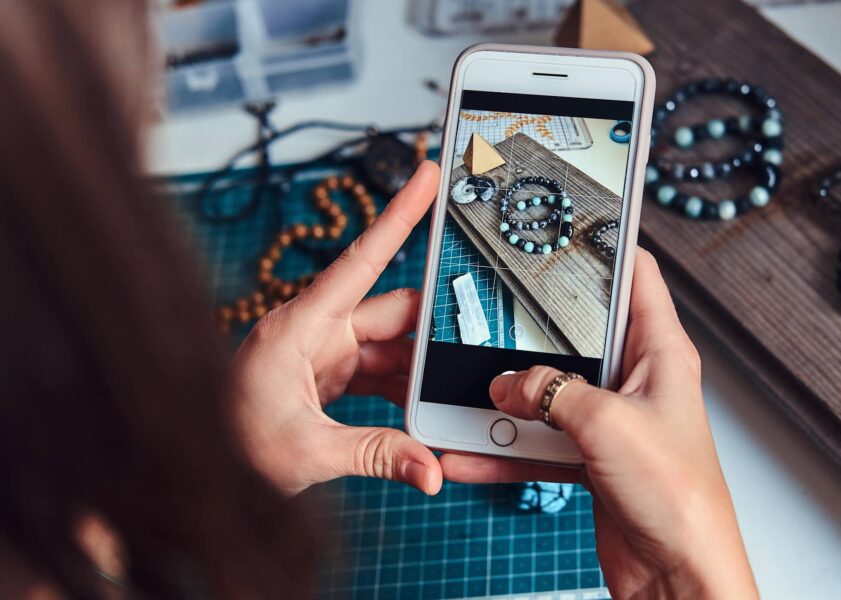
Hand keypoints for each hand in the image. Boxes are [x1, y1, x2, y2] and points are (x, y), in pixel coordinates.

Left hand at [232, 161, 442, 495]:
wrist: (194, 470)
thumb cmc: (228, 448)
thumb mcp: (308, 452)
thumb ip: (376, 454)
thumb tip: (430, 468)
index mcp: (300, 326)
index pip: (361, 261)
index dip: (398, 216)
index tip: (426, 174)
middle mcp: (315, 331)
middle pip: (391, 313)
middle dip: (431, 335)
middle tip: (467, 355)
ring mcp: (324, 353)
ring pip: (391, 347)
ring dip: (418, 374)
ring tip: (444, 400)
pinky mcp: (330, 377)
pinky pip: (380, 373)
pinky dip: (403, 392)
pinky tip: (421, 415)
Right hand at [440, 250, 757, 597]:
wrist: (678, 572)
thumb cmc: (679, 497)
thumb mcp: (606, 424)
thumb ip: (550, 392)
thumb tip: (507, 382)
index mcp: (661, 352)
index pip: (636, 276)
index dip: (604, 244)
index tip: (564, 222)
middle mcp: (636, 380)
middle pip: (576, 334)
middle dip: (530, 328)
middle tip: (488, 310)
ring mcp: (611, 420)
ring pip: (547, 392)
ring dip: (506, 397)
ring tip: (463, 391)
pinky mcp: (590, 458)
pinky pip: (537, 442)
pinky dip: (504, 448)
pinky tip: (468, 452)